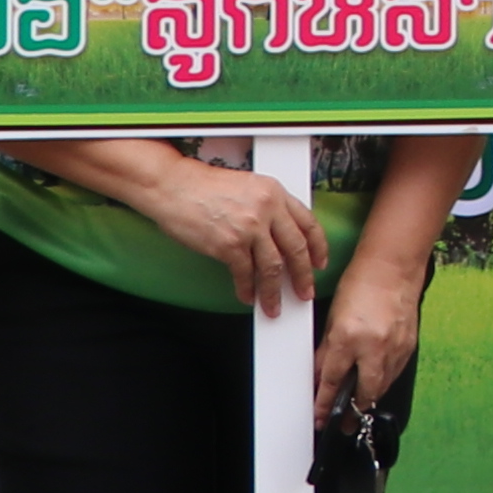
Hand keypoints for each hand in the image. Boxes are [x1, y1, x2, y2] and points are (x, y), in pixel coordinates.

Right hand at [137, 159, 322, 313]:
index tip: (319, 263)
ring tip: (274, 306)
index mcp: (275, 192)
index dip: (318, 247)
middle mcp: (267, 208)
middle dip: (303, 276)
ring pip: (273, 268)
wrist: (173, 186)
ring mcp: (249, 227)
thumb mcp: (248, 186)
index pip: (308, 224)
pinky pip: (245, 274)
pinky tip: (247, 296)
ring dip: (274, 292)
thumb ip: (268, 206)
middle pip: (296, 249)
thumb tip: (279, 235)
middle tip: (305, 292)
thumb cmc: (203, 186)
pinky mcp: (228, 245)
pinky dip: (247, 289)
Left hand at [321, 247, 427, 414]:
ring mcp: (395, 348)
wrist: (393, 269)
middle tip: (345, 425)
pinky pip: (394, 373)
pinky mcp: (409, 347)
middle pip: (363, 393)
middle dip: (353, 412)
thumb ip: (327, 352)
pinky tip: (376, 384)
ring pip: (381, 387)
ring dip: (369, 399)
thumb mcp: (333, 320)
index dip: (324, 403)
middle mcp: (373, 347)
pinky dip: (384, 382)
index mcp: (348, 338)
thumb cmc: (361, 286)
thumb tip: (319, 376)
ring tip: (358, 409)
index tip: (320, 417)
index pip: (333, 381)